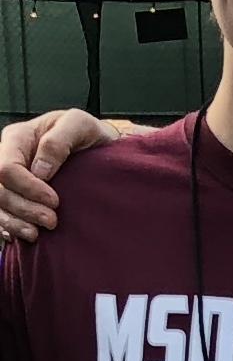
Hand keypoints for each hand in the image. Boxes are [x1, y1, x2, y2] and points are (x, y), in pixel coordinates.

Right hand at [0, 108, 121, 243]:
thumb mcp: (79, 125)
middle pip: (0, 189)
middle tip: (52, 221)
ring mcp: (9, 180)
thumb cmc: (87, 134)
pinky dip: (10, 228)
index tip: (54, 201)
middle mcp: (8, 157)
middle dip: (24, 209)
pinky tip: (24, 235)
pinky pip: (2, 216)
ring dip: (15, 223)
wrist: (96, 149)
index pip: (7, 168)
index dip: (27, 188)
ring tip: (37, 234)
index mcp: (17, 138)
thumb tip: (40, 171)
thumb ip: (58, 141)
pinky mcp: (15, 197)